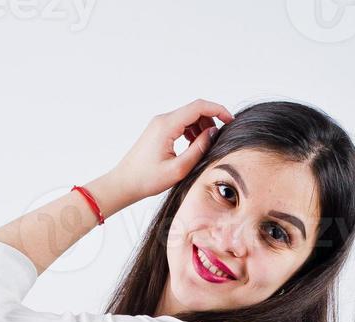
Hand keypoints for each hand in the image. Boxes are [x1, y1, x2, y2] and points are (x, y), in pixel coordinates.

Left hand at [101, 100, 233, 204]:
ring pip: (188, 116)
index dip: (218, 110)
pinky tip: (192, 147)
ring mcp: (159, 123)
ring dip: (201, 127)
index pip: (199, 106)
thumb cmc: (147, 179)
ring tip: (203, 147)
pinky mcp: (158, 130)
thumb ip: (199, 148)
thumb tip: (213, 132)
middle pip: (194, 109)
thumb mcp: (179, 169)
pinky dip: (191, 131)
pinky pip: (180, 123)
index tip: (230, 121)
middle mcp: (162, 119)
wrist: (124, 183)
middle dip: (211, 120)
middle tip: (217, 140)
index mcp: (167, 125)